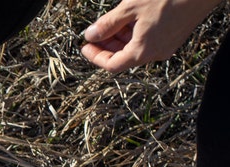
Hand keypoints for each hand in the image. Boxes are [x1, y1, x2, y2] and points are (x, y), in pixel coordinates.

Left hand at [81, 0, 222, 72]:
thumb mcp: (131, 7)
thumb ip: (108, 24)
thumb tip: (90, 35)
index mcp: (143, 52)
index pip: (112, 65)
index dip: (96, 57)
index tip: (85, 47)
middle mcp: (155, 54)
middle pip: (123, 57)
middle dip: (107, 47)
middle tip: (95, 34)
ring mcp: (167, 45)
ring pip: (136, 48)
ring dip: (121, 39)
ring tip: (110, 23)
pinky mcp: (175, 35)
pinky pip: (149, 40)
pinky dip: (135, 33)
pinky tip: (130, 19)